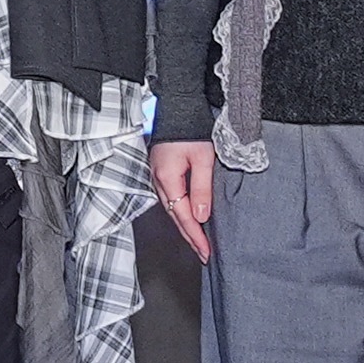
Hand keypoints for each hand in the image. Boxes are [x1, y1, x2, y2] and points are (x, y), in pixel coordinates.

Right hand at [150, 140, 215, 261]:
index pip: (183, 216)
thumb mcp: (203, 158)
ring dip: (185, 227)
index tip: (206, 251)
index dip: (195, 236)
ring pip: (172, 210)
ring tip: (199, 242)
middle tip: (204, 254)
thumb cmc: (191, 129)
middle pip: (175, 217)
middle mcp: (158, 181)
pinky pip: (171, 200)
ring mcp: (157, 177)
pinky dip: (181, 213)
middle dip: (190, 237)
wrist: (177, 107)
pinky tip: (190, 219)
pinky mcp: (161, 173)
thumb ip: (201, 188)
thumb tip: (201, 215)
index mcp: (167, 179)